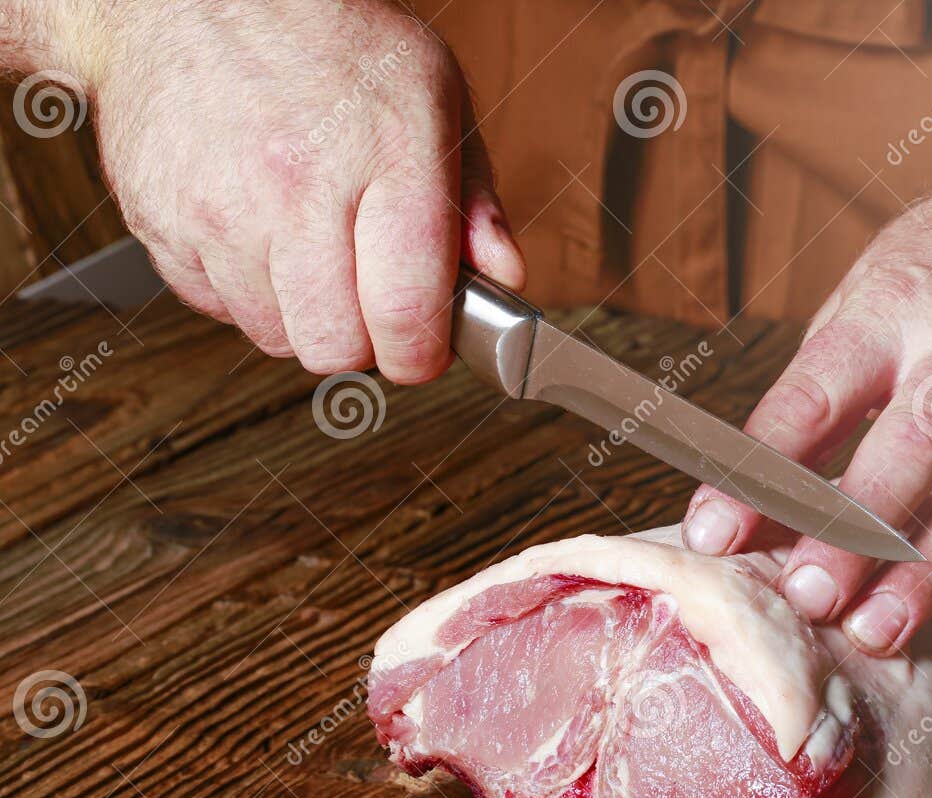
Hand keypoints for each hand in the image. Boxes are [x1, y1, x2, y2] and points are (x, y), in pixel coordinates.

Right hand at [71, 0, 523, 381]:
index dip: (422, 353)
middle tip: (370, 298)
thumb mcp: (435, 95)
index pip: (405, 313)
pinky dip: (244, 291)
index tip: (426, 347)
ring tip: (313, 252)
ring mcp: (219, 208)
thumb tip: (503, 282)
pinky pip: (215, 307)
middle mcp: (295, 187)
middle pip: (336, 346)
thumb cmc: (326, 41)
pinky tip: (260, 236)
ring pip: (274, 337)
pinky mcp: (160, 221)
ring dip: (302, 316)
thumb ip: (477, 201)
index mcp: (383, 156)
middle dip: (364, 341)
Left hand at [683, 157, 931, 719]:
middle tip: (807, 596)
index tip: (709, 534)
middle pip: (917, 448)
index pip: (817, 393)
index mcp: (898, 305)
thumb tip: (747, 506)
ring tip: (876, 636)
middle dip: (859, 527)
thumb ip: (815, 397)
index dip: (761, 468)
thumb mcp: (868, 295)